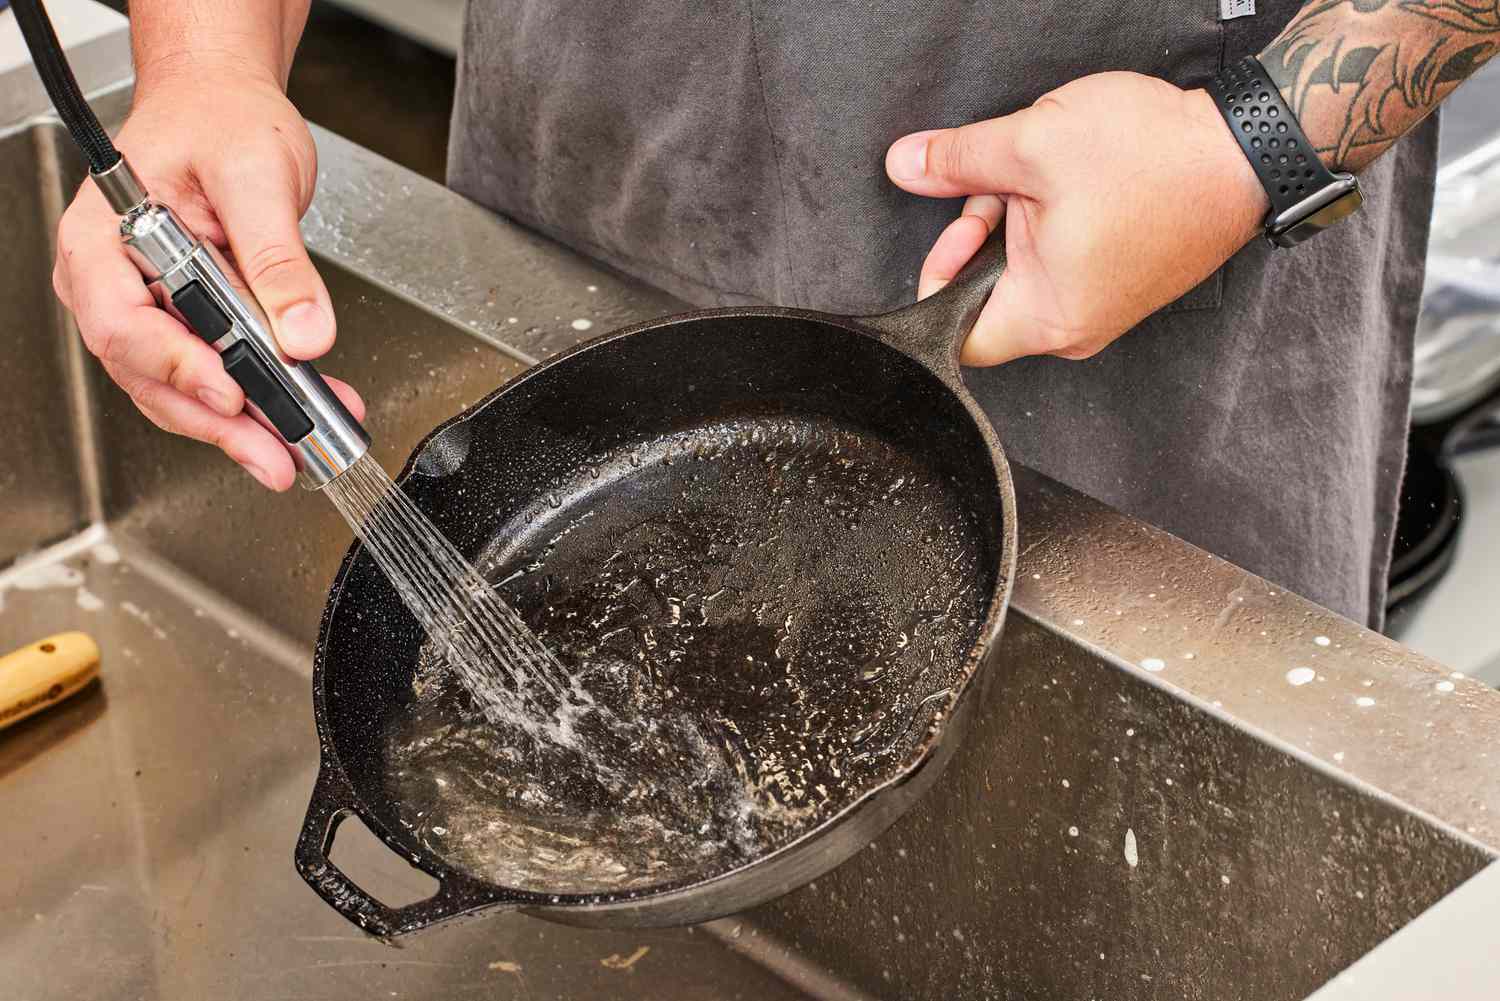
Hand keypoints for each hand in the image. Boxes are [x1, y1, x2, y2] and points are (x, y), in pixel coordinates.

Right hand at [52, 58, 363, 489]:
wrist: (224, 104)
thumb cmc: (220, 120)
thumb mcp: (257, 175)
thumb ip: (278, 257)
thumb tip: (304, 331)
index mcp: (105, 237)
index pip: (123, 320)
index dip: (176, 365)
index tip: (230, 391)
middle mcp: (113, 280)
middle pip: (148, 373)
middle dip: (215, 421)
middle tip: (274, 455)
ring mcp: (147, 307)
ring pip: (179, 389)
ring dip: (241, 427)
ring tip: (296, 451)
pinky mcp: (186, 323)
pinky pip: (213, 374)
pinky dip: (258, 402)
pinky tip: (302, 414)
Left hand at [886, 71, 1268, 365]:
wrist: (1245, 149)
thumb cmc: (1155, 157)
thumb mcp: (1032, 144)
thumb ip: (956, 161)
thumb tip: (905, 166)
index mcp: (1046, 318)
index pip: (956, 335)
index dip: (937, 280)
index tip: (951, 232)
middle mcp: (1074, 330)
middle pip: (986, 298)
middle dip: (979, 235)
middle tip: (1001, 186)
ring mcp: (1102, 311)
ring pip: (1022, 275)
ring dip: (1016, 223)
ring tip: (1045, 176)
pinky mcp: (1121, 286)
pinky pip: (1060, 267)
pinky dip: (1050, 226)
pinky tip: (1070, 186)